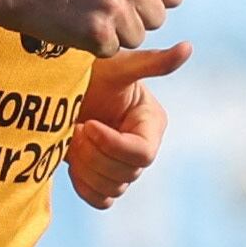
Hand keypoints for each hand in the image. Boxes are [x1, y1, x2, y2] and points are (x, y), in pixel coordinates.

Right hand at [4, 0, 181, 54]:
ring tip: (85, 14)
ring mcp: (114, 5)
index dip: (153, 1)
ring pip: (136, 38)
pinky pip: (112, 50)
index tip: (129, 0)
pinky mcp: (96, 31)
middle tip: (99, 7)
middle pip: (157, 20)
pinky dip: (94, 45)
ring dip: (113, 34)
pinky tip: (74, 26)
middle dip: (133, 19)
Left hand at [65, 41, 187, 209]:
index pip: (142, 154)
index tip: (87, 125)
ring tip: (71, 138)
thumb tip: (188, 47)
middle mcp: (141, 148)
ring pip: (112, 189)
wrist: (57, 90)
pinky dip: (84, 186)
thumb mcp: (117, 67)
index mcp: (150, 125)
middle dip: (94, 154)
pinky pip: (100, 199)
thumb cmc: (90, 73)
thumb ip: (152, 62)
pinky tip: (71, 159)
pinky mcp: (103, 179)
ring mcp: (122, 167)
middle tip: (75, 128)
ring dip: (85, 167)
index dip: (112, 145)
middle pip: (126, 174)